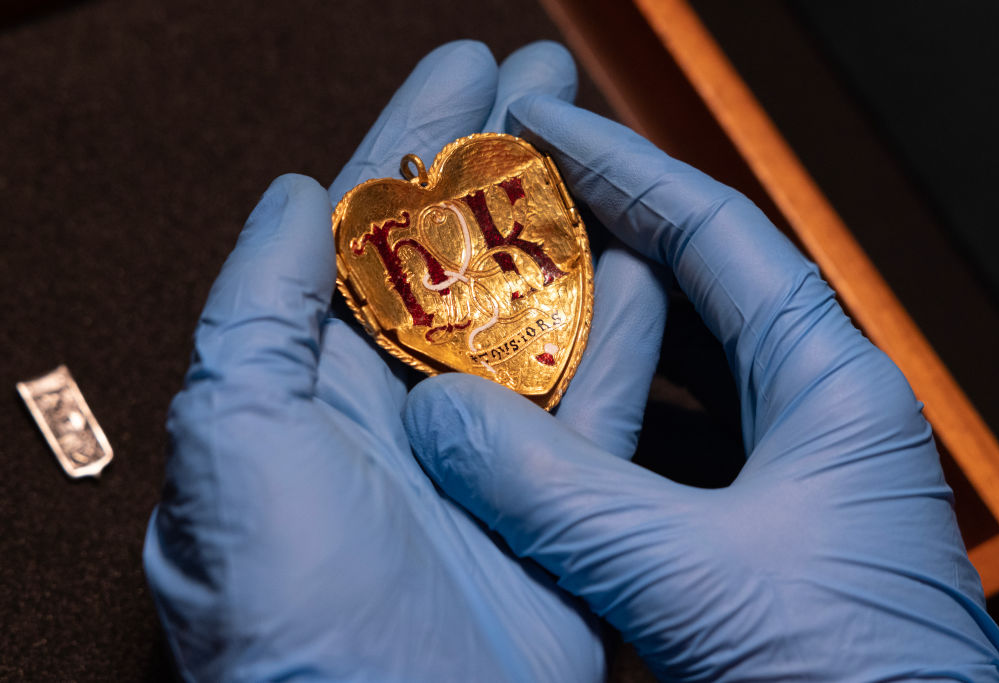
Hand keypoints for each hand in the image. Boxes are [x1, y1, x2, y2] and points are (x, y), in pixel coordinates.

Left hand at [143, 42, 668, 680]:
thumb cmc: (290, 614)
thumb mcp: (234, 442)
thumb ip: (257, 313)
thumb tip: (293, 197)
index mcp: (316, 386)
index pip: (368, 235)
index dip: (416, 143)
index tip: (464, 67)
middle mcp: (401, 410)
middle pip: (462, 258)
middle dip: (503, 164)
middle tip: (545, 81)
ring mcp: (483, 453)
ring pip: (537, 315)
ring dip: (570, 230)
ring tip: (604, 149)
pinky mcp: (553, 501)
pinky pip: (598, 399)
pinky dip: (624, 332)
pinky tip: (649, 263)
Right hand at [402, 96, 998, 679]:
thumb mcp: (693, 580)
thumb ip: (562, 496)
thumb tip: (443, 422)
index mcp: (833, 385)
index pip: (717, 230)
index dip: (621, 167)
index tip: (540, 128)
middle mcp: (819, 409)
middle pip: (698, 282)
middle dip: (603, 235)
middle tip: (512, 202)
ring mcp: (793, 467)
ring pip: (682, 363)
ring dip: (601, 327)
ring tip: (514, 292)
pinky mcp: (763, 522)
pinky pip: (673, 437)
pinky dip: (610, 413)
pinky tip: (553, 411)